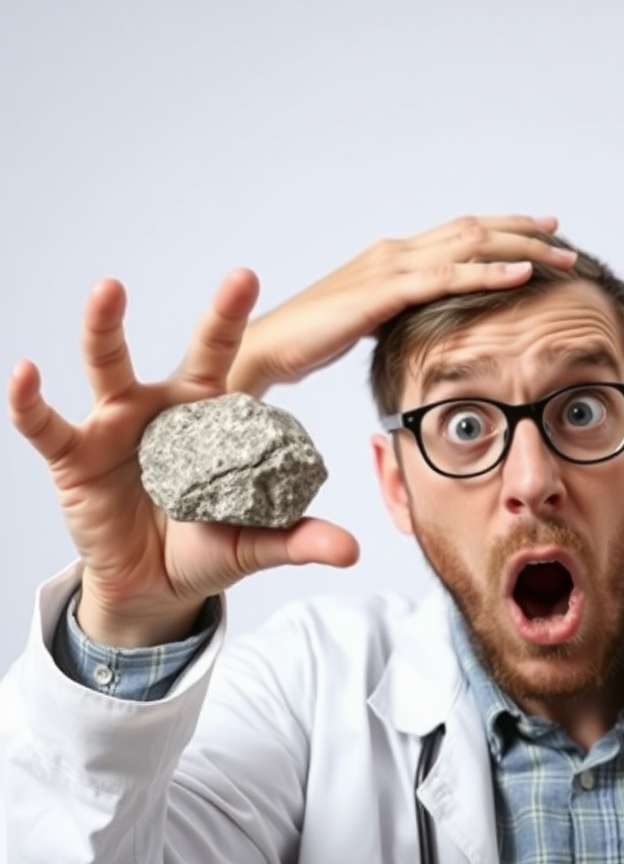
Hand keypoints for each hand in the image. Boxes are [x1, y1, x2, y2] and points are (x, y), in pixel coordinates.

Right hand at [7, 270, 358, 647]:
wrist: (152, 584)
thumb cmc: (203, 547)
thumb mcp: (252, 543)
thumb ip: (296, 539)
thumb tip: (351, 552)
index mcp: (211, 418)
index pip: (234, 363)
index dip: (244, 323)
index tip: (262, 282)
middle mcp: (165, 409)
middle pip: (190, 352)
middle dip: (216, 317)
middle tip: (242, 279)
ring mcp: (115, 426)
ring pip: (108, 366)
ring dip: (105, 329)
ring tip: (107, 291)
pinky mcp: (73, 456)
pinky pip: (45, 425)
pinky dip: (30, 401)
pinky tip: (25, 372)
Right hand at [228, 214, 576, 396]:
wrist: (272, 347)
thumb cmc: (314, 337)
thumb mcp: (369, 319)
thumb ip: (399, 311)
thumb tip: (425, 317)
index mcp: (394, 257)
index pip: (458, 233)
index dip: (502, 230)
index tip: (540, 233)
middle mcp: (397, 252)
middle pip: (473, 230)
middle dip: (522, 232)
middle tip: (563, 238)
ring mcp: (391, 267)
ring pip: (469, 246)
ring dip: (520, 249)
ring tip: (560, 256)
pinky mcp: (385, 292)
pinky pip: (447, 278)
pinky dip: (488, 274)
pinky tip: (522, 276)